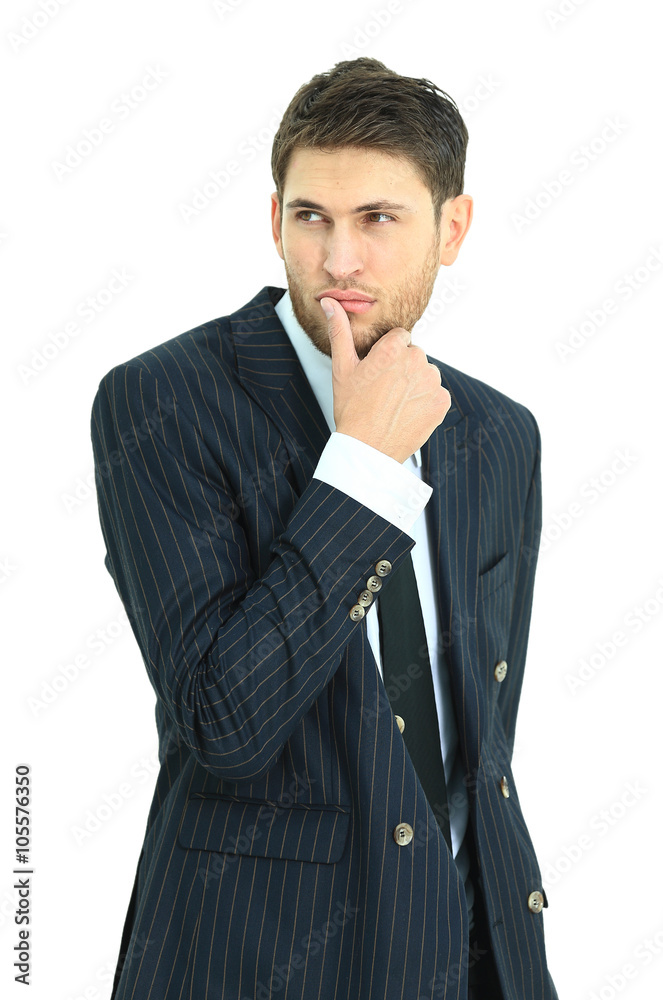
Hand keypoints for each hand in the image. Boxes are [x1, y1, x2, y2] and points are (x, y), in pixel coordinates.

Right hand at [321, 297, 451, 463]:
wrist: (367, 449)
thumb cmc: (352, 410)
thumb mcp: (342, 368)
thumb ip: (339, 331)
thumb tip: (328, 302)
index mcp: (393, 349)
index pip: (400, 338)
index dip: (388, 354)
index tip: (379, 372)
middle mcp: (417, 361)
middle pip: (414, 355)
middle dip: (403, 368)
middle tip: (384, 391)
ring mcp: (432, 382)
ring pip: (426, 374)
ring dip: (415, 385)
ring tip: (395, 403)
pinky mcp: (441, 401)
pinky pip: (436, 393)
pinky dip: (425, 402)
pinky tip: (407, 412)